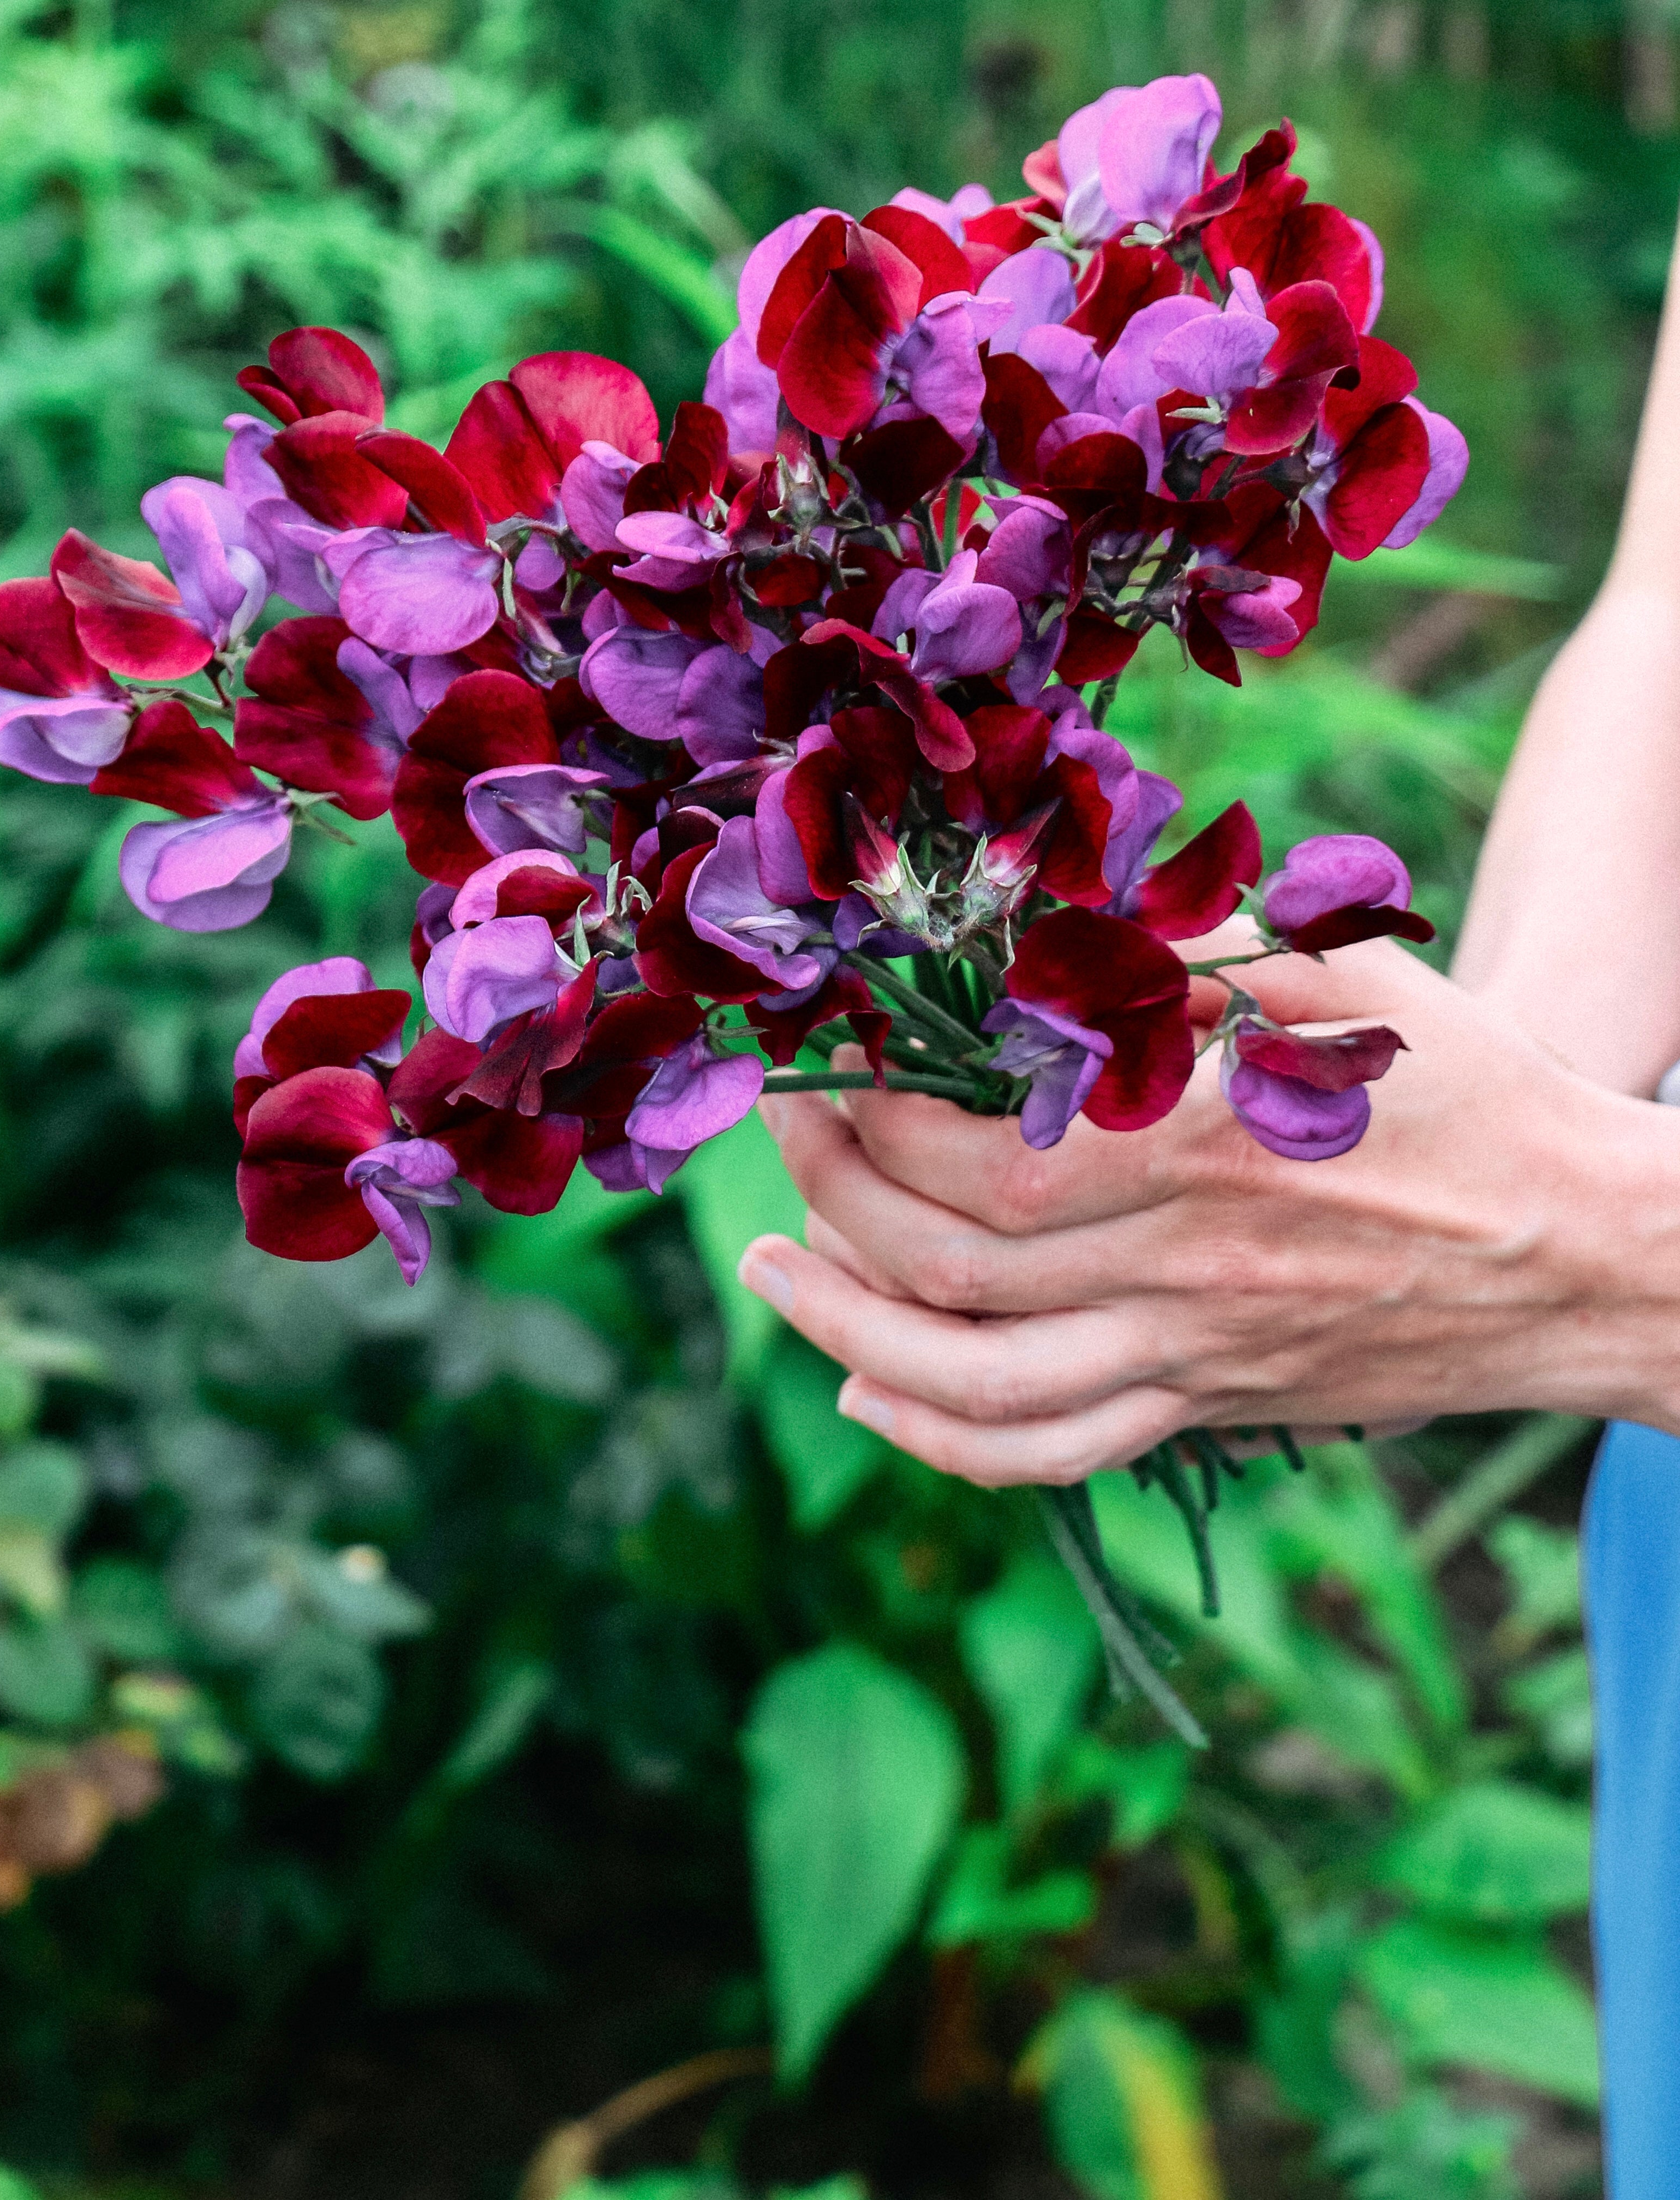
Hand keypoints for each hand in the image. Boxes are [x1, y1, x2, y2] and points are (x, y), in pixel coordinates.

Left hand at [737, 936, 1679, 1486]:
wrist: (1588, 1255)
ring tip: (773, 1274)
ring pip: (976, 1382)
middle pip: (955, 1263)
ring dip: (848, 1328)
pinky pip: (1051, 1453)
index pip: (989, 1157)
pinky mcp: (1211, 1408)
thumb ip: (1201, 946)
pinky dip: (940, 1440)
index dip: (881, 1112)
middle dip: (835, 1194)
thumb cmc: (1470, 1096)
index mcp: (1208, 1149)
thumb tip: (1058, 908)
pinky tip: (867, 1390)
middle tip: (783, 1126)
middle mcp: (1185, 1269)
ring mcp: (1195, 1357)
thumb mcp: (1349, 982)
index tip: (832, 1052)